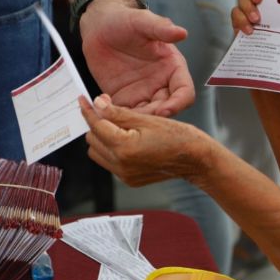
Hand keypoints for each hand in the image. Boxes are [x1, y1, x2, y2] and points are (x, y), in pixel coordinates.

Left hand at [79, 0, 194, 116]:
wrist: (99, 25)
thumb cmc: (125, 20)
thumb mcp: (143, 21)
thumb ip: (161, 28)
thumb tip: (182, 33)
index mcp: (172, 68)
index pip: (184, 92)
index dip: (178, 104)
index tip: (164, 110)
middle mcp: (161, 84)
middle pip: (166, 110)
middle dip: (155, 118)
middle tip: (138, 120)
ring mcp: (142, 93)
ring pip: (146, 117)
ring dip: (136, 122)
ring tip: (119, 119)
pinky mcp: (124, 99)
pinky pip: (125, 115)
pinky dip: (118, 119)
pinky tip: (105, 112)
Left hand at [79, 95, 213, 186]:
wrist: (195, 159)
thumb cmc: (178, 137)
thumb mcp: (147, 119)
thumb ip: (118, 113)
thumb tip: (97, 104)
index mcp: (124, 147)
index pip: (97, 125)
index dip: (89, 111)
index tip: (84, 100)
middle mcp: (121, 164)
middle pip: (92, 140)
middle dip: (97, 124)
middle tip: (108, 111)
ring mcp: (124, 174)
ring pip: (98, 152)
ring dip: (102, 138)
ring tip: (118, 127)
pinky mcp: (129, 179)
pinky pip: (110, 162)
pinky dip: (112, 149)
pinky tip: (127, 140)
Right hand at [231, 0, 265, 34]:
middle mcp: (255, 0)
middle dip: (248, 5)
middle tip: (256, 18)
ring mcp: (246, 12)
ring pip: (238, 8)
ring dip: (242, 18)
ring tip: (251, 29)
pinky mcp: (240, 24)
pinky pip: (235, 21)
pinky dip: (239, 26)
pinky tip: (247, 33)